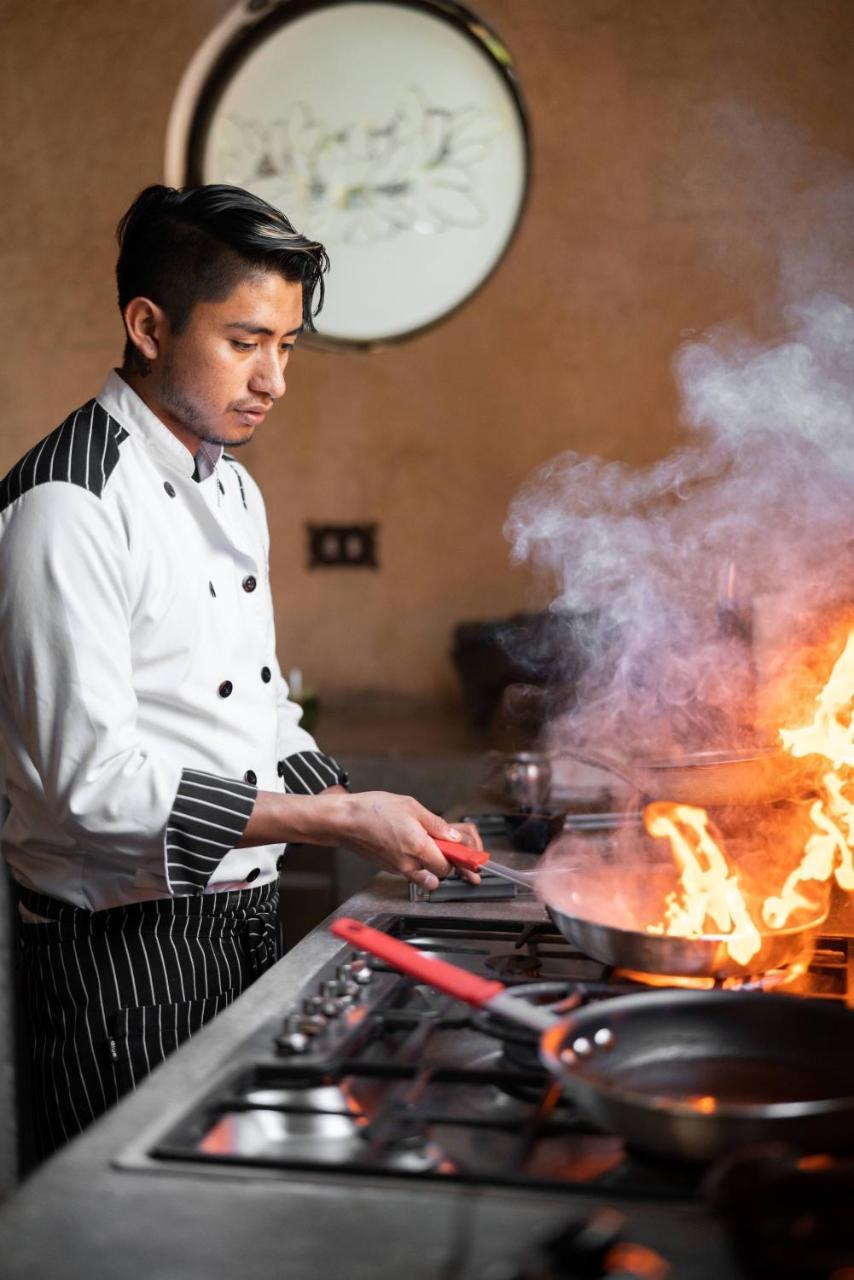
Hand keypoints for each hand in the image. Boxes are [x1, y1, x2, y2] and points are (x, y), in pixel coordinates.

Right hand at [323, 791, 480, 890]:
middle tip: (447, 845)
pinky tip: (411, 844)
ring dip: (431, 866)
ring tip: (429, 847)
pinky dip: (416, 862)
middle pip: (439, 873)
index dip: (459, 860)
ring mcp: (397, 868)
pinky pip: (410, 870)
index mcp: (418, 846)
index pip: (448, 865)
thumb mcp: (411, 807)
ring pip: (424, 876)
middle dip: (446, 860)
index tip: (467, 857)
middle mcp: (409, 863)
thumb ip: (436, 824)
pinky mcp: (388, 867)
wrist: (343, 820)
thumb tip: (454, 837)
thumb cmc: (373, 810)